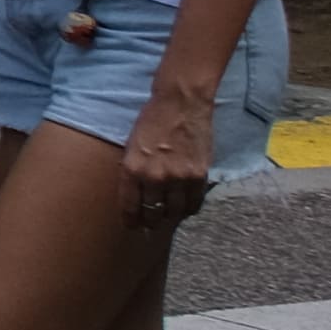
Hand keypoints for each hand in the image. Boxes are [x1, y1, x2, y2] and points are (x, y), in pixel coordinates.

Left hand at [124, 83, 216, 223]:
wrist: (180, 103)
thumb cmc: (151, 120)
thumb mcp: (131, 146)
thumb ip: (134, 171)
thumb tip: (137, 193)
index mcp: (132, 169)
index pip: (130, 206)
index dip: (131, 220)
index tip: (132, 226)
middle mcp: (155, 177)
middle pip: (153, 213)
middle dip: (150, 222)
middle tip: (150, 224)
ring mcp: (179, 178)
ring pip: (175, 212)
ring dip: (171, 216)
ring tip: (168, 216)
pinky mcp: (199, 175)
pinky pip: (195, 202)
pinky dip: (190, 208)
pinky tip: (186, 206)